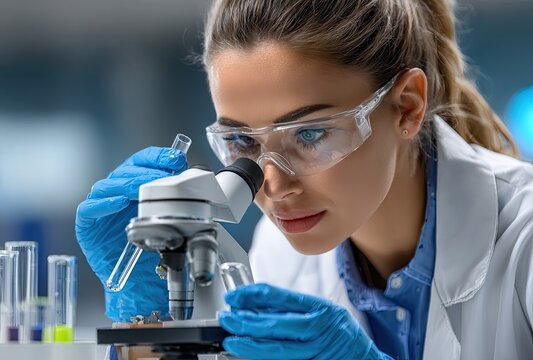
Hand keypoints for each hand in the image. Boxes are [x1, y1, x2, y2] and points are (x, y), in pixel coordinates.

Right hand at [75, 146, 186, 321]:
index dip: (158, 157)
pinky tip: (118, 202)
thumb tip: (194, 179)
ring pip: (108, 185)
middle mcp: (118, 193)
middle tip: (165, 173)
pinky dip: (103, 204)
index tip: (176, 158)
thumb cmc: (152, 250)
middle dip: (147, 169)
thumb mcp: (169, 221)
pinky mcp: (88, 224)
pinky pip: (89, 209)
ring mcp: (101, 207)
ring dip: (128, 183)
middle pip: (127, 170)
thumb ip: (177, 200)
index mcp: (136, 187)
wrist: (139, 283)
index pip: (144, 162)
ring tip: (143, 187)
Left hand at [219, 283, 391, 359]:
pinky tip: (251, 358)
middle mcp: (320, 328)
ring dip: (251, 345)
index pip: (280, 297)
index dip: (254, 296)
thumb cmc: (343, 335)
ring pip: (279, 350)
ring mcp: (317, 351)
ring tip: (232, 341)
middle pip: (276, 325)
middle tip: (227, 318)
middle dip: (246, 321)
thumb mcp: (323, 313)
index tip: (235, 296)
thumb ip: (294, 311)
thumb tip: (256, 308)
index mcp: (320, 308)